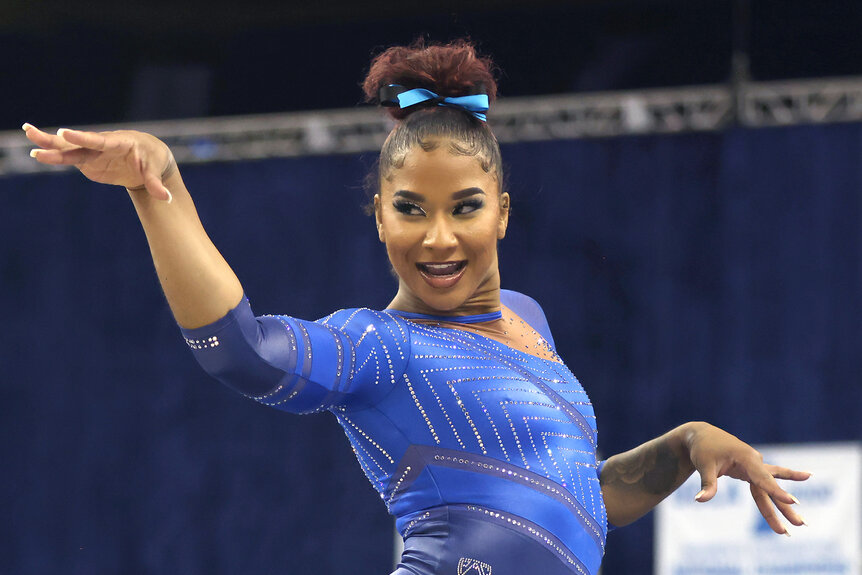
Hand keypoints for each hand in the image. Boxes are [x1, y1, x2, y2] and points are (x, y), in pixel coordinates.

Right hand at [23, 123, 174, 201]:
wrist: (148, 157)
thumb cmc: (153, 160)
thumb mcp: (155, 172)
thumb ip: (156, 184)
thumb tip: (166, 198)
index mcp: (120, 144)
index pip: (99, 140)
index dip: (82, 137)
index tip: (65, 133)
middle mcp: (103, 145)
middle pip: (78, 142)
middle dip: (58, 140)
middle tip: (34, 133)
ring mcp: (93, 152)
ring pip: (69, 148)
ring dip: (49, 144)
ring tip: (27, 134)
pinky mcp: (88, 160)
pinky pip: (69, 156)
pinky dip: (54, 153)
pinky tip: (36, 150)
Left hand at [684, 422, 810, 534]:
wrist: (700, 436)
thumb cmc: (703, 449)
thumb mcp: (704, 465)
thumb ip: (707, 484)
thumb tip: (699, 500)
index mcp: (746, 458)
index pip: (763, 478)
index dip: (776, 491)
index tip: (792, 501)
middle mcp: (754, 461)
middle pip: (771, 486)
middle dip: (785, 505)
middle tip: (801, 524)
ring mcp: (754, 466)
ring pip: (770, 487)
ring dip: (783, 504)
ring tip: (802, 522)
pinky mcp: (751, 470)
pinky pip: (767, 482)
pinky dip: (778, 490)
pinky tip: (796, 493)